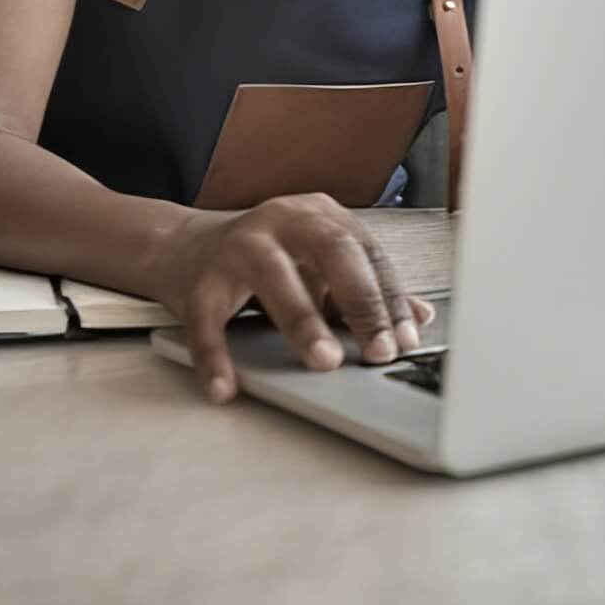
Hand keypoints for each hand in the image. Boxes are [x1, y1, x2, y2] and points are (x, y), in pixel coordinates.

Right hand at [160, 193, 434, 404]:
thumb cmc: (267, 259)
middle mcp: (282, 221)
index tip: (407, 340)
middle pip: (332, 251)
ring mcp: (236, 247)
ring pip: (273, 277)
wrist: (183, 247)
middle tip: (379, 351)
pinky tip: (226, 388)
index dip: (391, 299)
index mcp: (319, 216)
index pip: (368, 255)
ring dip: (302, 321)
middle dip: (361, 302)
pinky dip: (216, 357)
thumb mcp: (320, 267)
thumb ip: (367, 288)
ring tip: (324, 361)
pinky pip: (207, 322)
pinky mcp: (197, 281)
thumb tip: (420, 318)